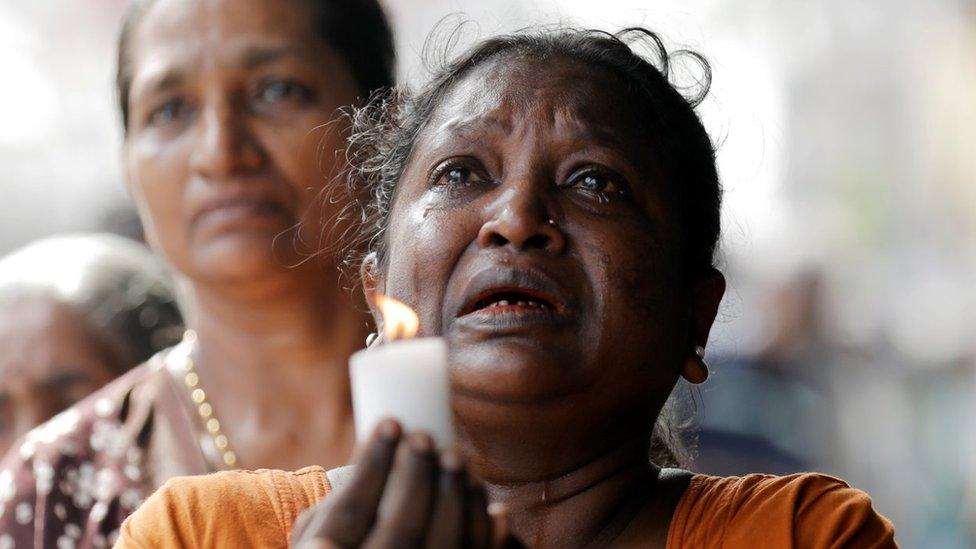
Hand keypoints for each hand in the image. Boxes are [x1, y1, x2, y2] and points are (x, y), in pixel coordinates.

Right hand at [291, 419, 520, 547]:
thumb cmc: (345, 541)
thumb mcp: (326, 521)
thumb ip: (349, 487)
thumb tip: (385, 430)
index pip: (353, 510)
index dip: (373, 463)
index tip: (391, 422)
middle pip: (402, 532)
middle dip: (417, 478)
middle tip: (424, 437)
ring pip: (444, 546)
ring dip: (454, 496)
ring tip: (453, 457)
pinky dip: (481, 522)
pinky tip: (472, 487)